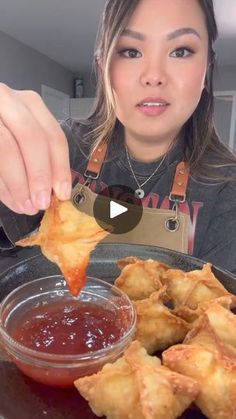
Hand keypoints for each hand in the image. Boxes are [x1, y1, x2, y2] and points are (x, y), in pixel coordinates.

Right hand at [0, 83, 71, 214]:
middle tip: (41, 202)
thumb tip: (55, 190)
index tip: (62, 193)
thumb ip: (40, 158)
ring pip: (6, 147)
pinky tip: (9, 199)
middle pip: (31, 137)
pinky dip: (1, 185)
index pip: (53, 134)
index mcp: (29, 104)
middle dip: (39, 175)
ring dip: (18, 184)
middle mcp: (8, 100)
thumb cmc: (3, 134)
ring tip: (25, 206)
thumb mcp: (22, 138)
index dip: (60, 167)